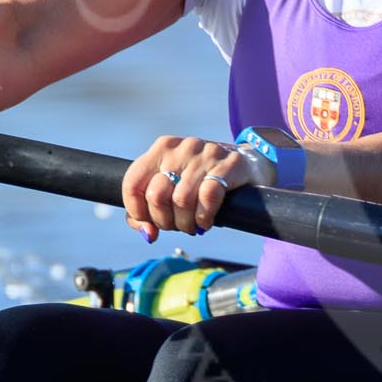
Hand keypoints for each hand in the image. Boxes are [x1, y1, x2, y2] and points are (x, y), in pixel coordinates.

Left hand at [123, 135, 255, 241]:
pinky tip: (206, 221)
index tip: (151, 222)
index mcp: (162, 148)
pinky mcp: (230, 165)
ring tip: (192, 226)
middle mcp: (181, 148)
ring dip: (186, 224)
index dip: (138, 211)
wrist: (248, 164)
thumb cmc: (202, 181)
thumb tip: (148, 234)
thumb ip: (149, 210)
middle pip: (157, 196)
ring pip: (182, 200)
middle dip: (165, 221)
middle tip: (177, 226)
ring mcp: (206, 154)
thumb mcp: (172, 187)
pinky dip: (204, 217)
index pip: (133, 183)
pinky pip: (208, 197)